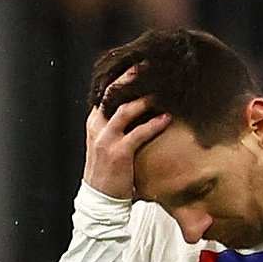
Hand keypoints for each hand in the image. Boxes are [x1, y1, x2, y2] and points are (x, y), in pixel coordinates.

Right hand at [83, 68, 170, 199]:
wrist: (101, 197)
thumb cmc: (110, 169)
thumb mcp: (108, 142)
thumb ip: (118, 125)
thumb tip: (139, 108)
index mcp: (95, 120)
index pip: (107, 90)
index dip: (122, 76)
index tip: (139, 63)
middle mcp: (98, 125)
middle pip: (114, 93)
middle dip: (132, 77)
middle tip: (151, 65)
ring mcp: (107, 139)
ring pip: (125, 109)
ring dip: (145, 98)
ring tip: (163, 89)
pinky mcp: (119, 152)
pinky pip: (138, 133)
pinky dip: (154, 123)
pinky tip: (167, 117)